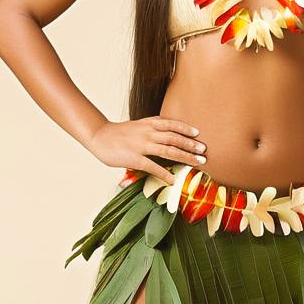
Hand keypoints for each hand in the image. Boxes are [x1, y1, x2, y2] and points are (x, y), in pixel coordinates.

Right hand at [87, 116, 206, 184]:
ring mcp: (141, 145)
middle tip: (204, 151)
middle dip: (190, 144)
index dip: (185, 128)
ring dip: (185, 157)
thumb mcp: (138, 125)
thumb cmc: (120, 133)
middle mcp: (147, 133)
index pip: (171, 124)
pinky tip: (174, 180)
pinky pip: (153, 167)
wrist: (99, 136)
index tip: (198, 133)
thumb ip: (152, 128)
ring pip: (168, 150)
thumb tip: (168, 133)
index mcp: (149, 123)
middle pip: (174, 138)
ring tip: (198, 163)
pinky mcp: (134, 158)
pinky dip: (164, 173)